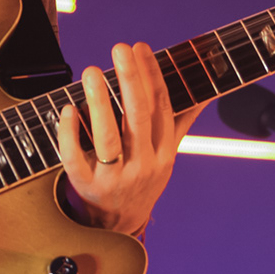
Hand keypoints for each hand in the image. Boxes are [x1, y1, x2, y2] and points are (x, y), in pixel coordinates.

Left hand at [57, 41, 205, 234]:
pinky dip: (70, 134)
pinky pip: (76, 159)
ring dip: (100, 102)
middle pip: (138, 119)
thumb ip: (182, 120)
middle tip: (120, 48)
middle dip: (131, 81)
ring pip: (108, 138)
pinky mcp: (87, 187)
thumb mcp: (167, 154)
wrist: (119, 225)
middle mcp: (142, 165)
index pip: (161, 109)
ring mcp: (114, 178)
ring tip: (92, 70)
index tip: (141, 48)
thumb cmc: (142, 178)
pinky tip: (67, 109)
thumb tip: (207, 92)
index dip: (152, 76)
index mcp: (163, 152)